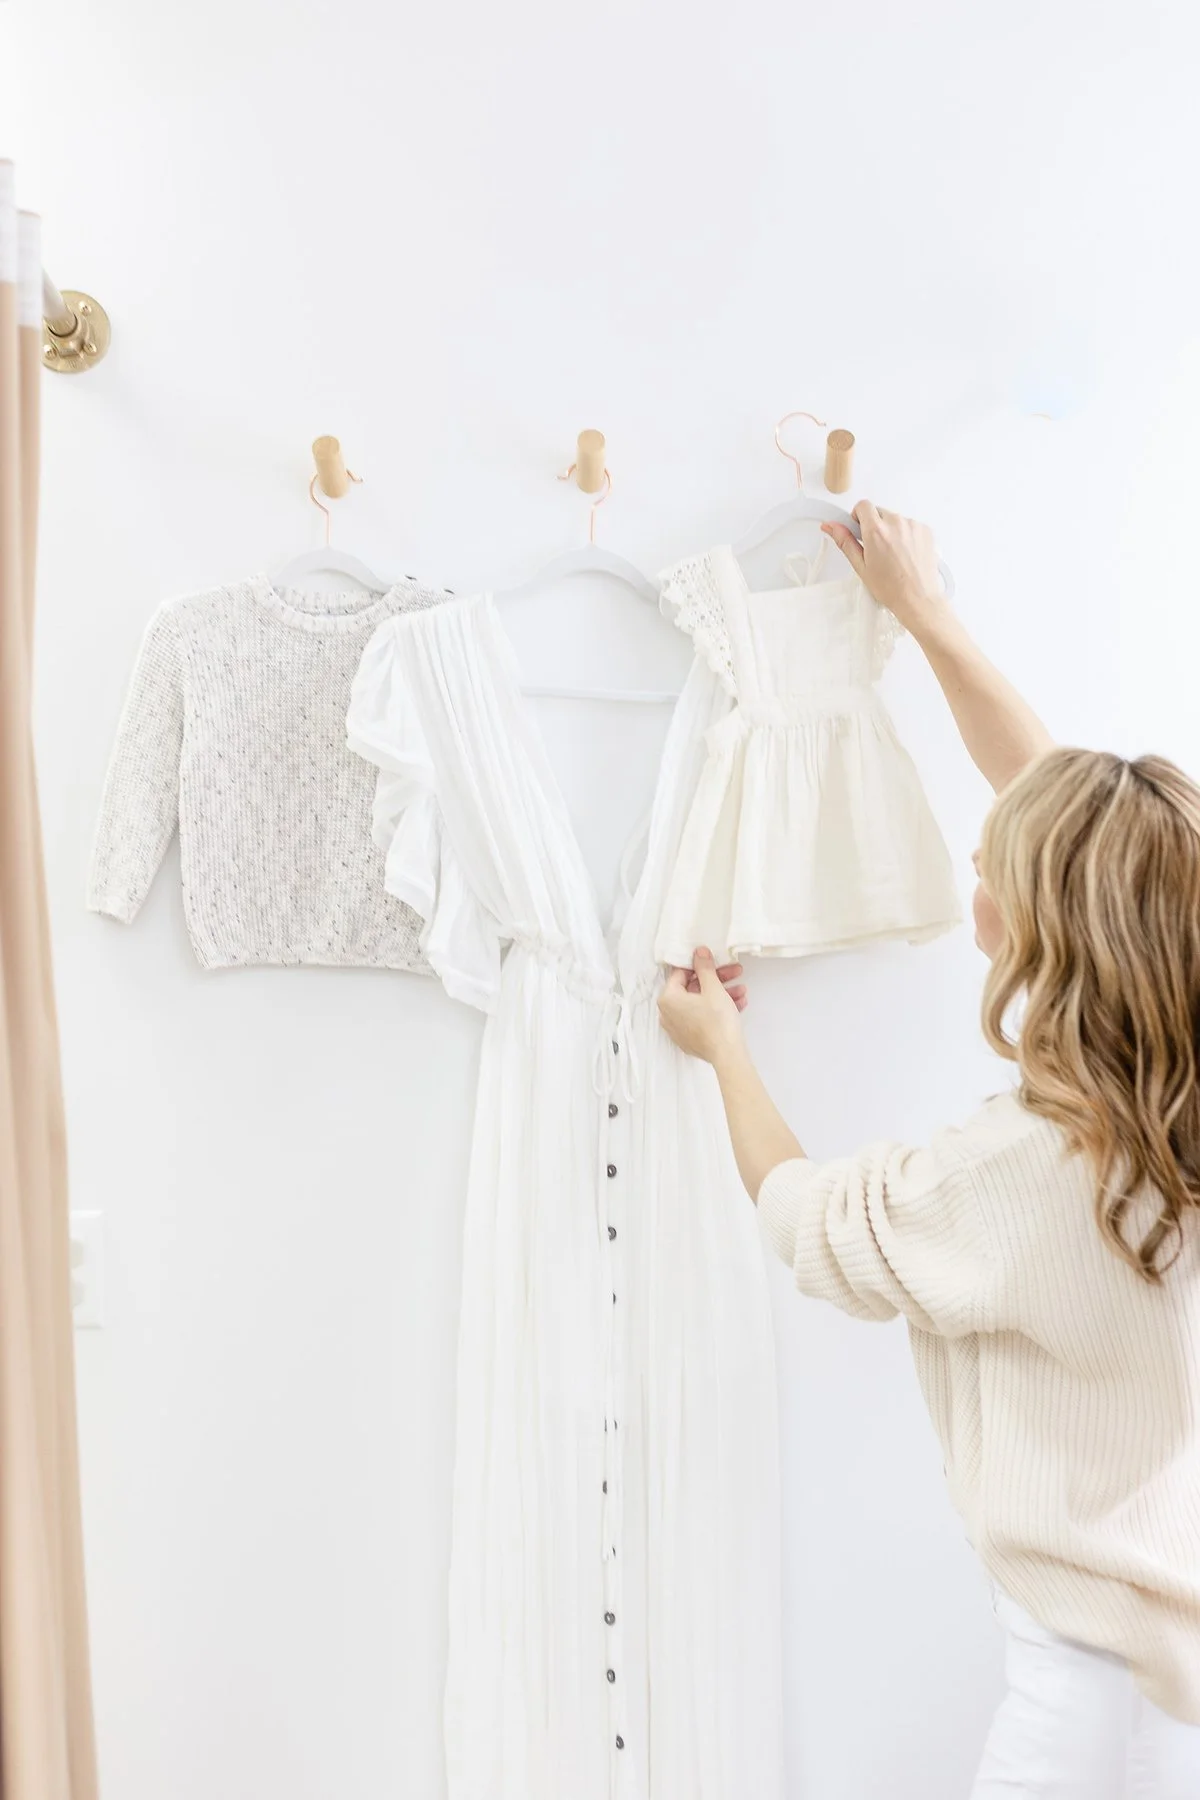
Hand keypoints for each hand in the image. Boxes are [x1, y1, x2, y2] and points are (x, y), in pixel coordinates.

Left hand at [657, 948, 747, 1066]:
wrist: (727, 1055)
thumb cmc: (717, 1020)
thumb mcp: (713, 988)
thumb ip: (705, 967)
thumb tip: (699, 952)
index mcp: (667, 999)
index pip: (681, 973)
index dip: (700, 965)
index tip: (715, 962)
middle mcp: (668, 1014)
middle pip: (693, 988)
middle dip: (717, 980)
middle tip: (735, 972)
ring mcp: (678, 1029)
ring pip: (700, 1003)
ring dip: (722, 994)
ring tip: (742, 991)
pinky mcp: (690, 1039)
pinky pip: (702, 1017)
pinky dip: (717, 1009)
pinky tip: (738, 1004)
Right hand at [820, 503, 948, 638]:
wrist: (918, 598)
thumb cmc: (891, 587)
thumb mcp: (860, 566)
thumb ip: (844, 541)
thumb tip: (831, 526)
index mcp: (876, 531)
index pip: (863, 505)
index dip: (858, 516)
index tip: (859, 528)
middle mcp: (896, 523)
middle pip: (879, 512)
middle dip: (875, 526)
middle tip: (876, 549)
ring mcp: (912, 525)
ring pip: (895, 519)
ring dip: (891, 531)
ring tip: (893, 555)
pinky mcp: (925, 530)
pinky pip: (910, 525)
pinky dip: (906, 535)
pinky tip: (905, 554)